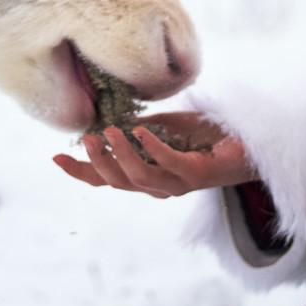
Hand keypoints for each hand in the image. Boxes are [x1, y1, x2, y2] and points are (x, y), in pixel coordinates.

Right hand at [51, 112, 256, 196]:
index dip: (81, 171)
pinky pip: (170, 164)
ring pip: (140, 178)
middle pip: (119, 183)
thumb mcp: (166, 126)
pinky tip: (139, 130)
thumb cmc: (207, 134)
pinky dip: (152, 148)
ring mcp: (180, 183)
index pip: (107, 180)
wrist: (250, 141)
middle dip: (98, 163)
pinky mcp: (199, 173)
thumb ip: (140, 128)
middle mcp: (161, 186)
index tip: (56, 157)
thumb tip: (110, 119)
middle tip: (86, 138)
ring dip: (121, 155)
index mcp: (148, 177)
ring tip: (110, 131)